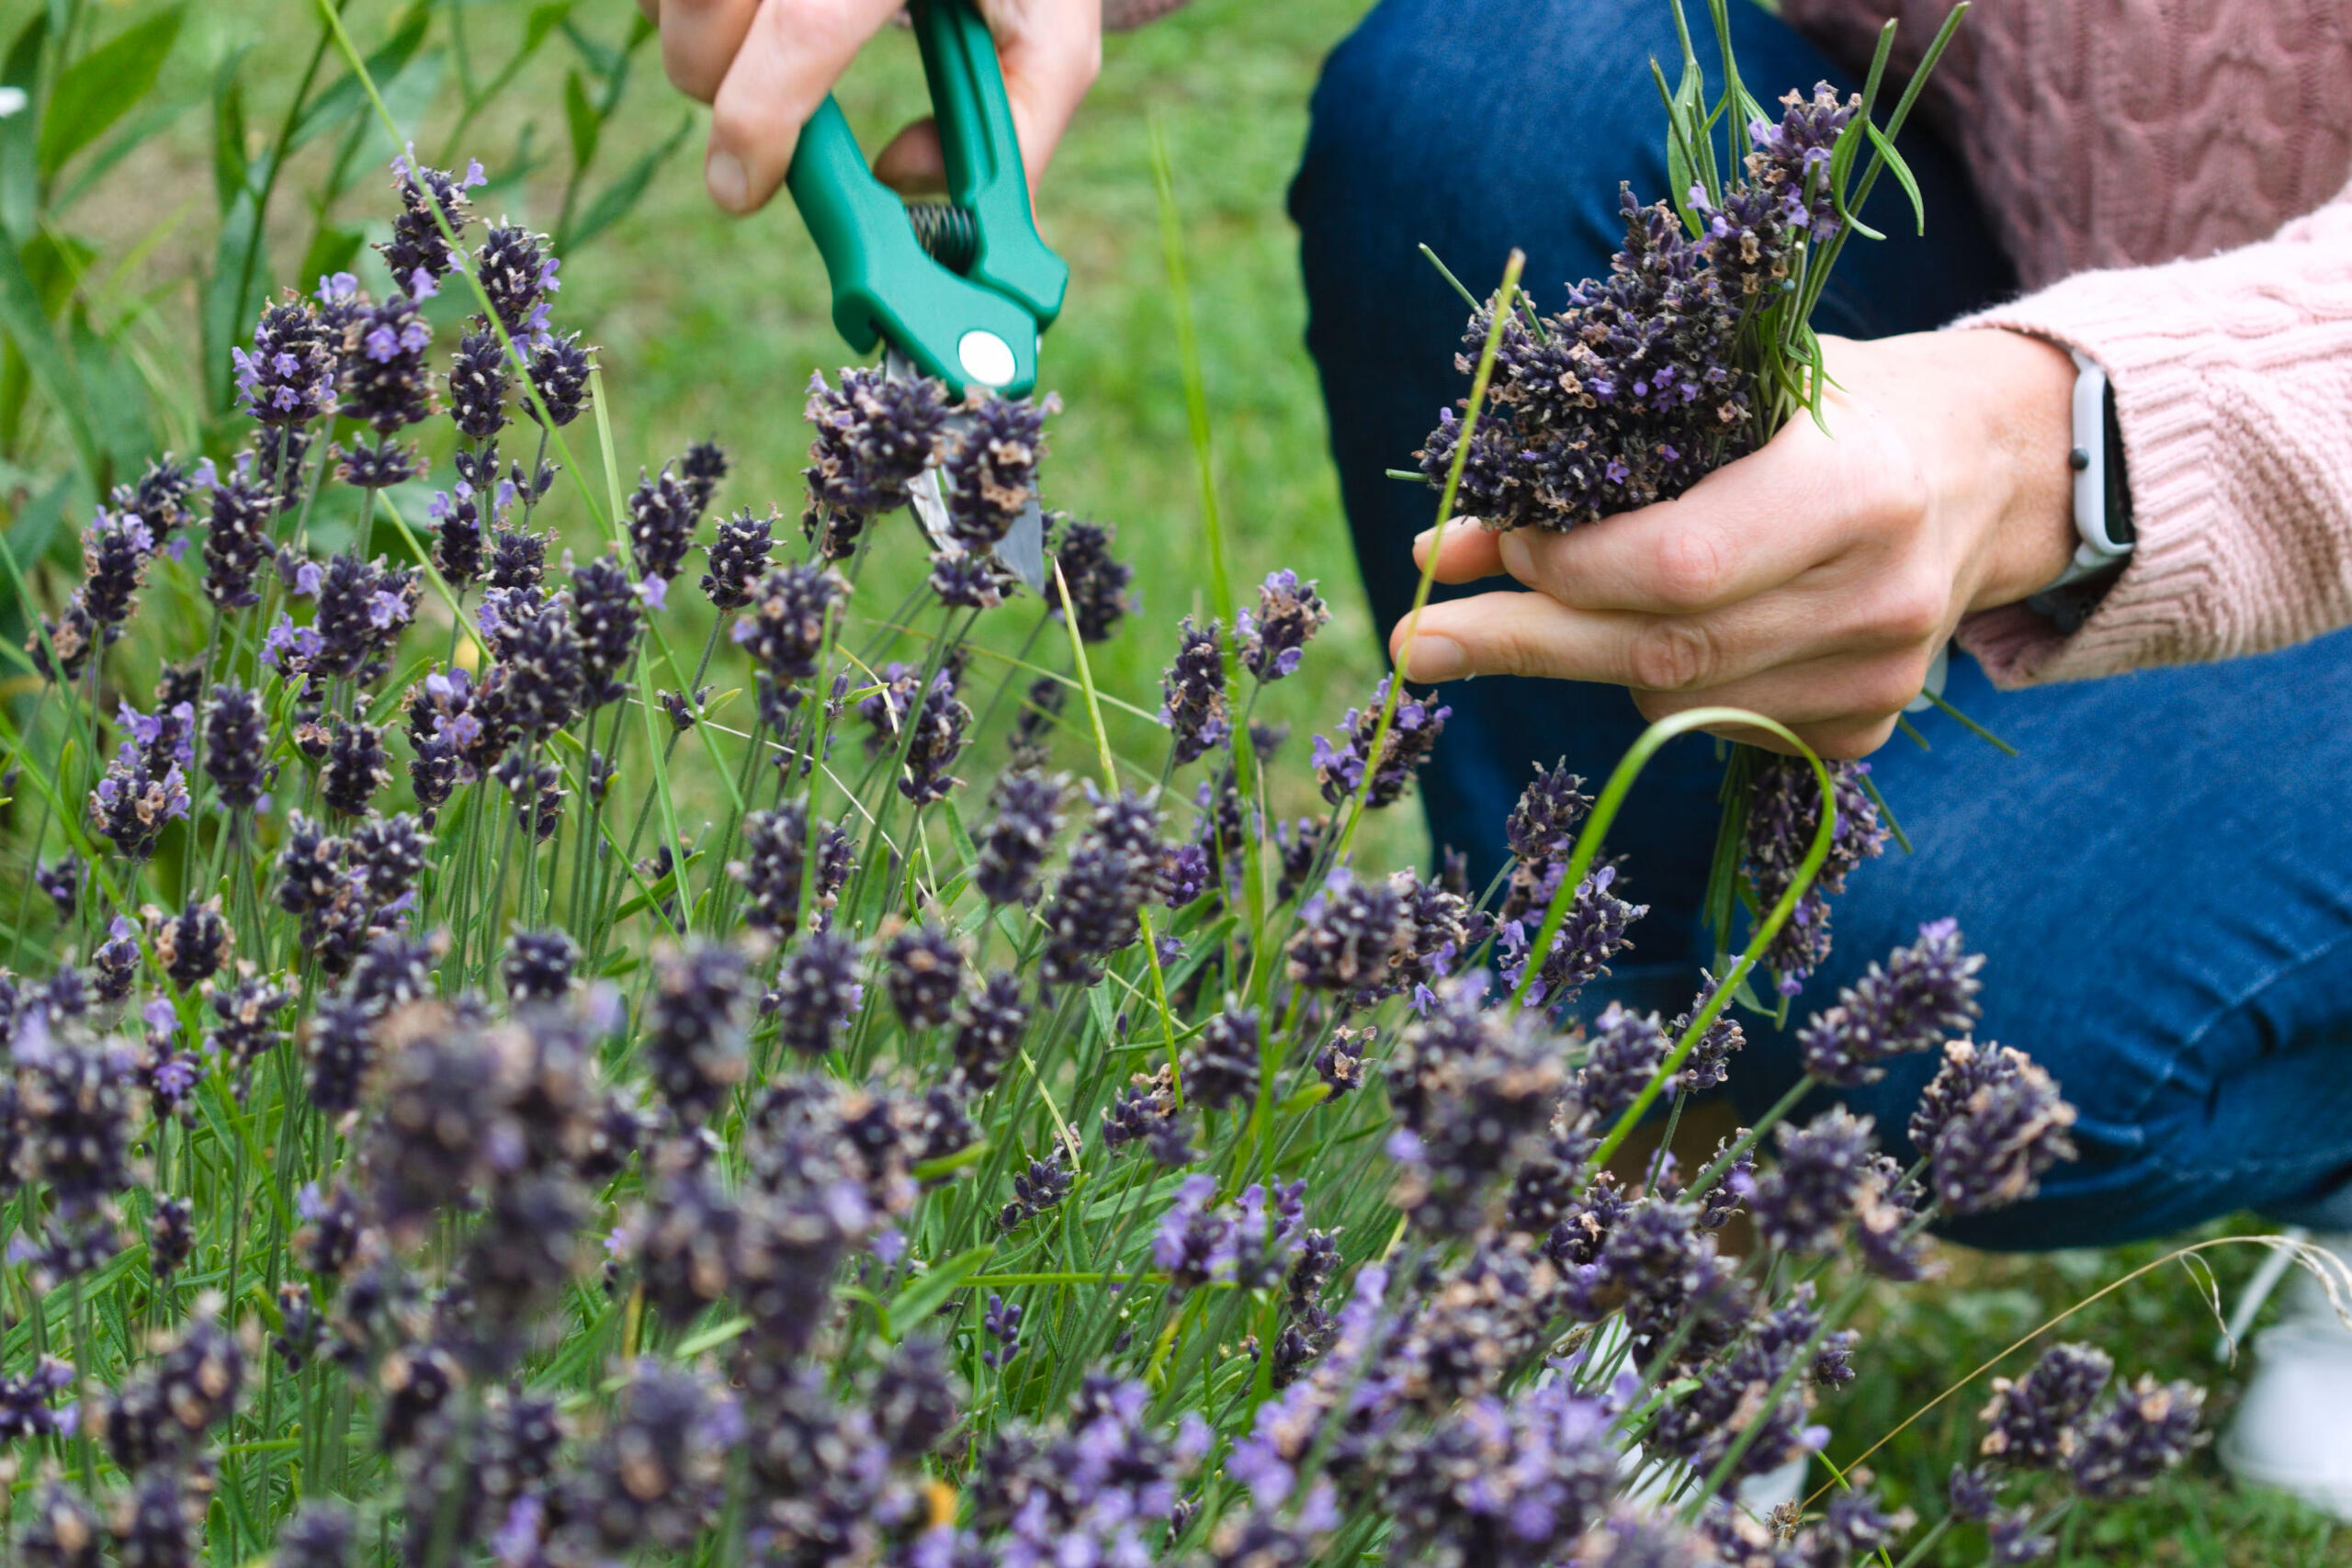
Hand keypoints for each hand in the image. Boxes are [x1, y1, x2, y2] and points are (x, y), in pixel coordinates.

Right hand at [638, 0, 1101, 213]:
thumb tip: (902, 184)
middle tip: (762, 116)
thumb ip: (1011, 132)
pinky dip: (679, 6)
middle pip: (705, 7)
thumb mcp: (1051, 35)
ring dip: (694, 39)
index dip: (760, 123)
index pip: (807, 29)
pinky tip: (743, 15)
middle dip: (714, 85)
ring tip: (763, 48)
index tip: (741, 190)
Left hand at [1390, 329, 2082, 757]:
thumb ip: (1593, 463)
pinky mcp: (1865, 729)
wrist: (1995, 464)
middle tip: (1417, 642)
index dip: (1564, 568)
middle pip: (1658, 652)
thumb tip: (1443, 550)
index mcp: (1856, 489)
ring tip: (1582, 594)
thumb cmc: (1836, 407)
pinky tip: (1686, 625)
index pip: (1675, 567)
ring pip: (1671, 700)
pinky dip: (1666, 682)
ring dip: (1595, 651)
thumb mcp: (1730, 390)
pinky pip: (1713, 726)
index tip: (1493, 545)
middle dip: (1520, 641)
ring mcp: (1879, 679)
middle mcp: (1878, 598)